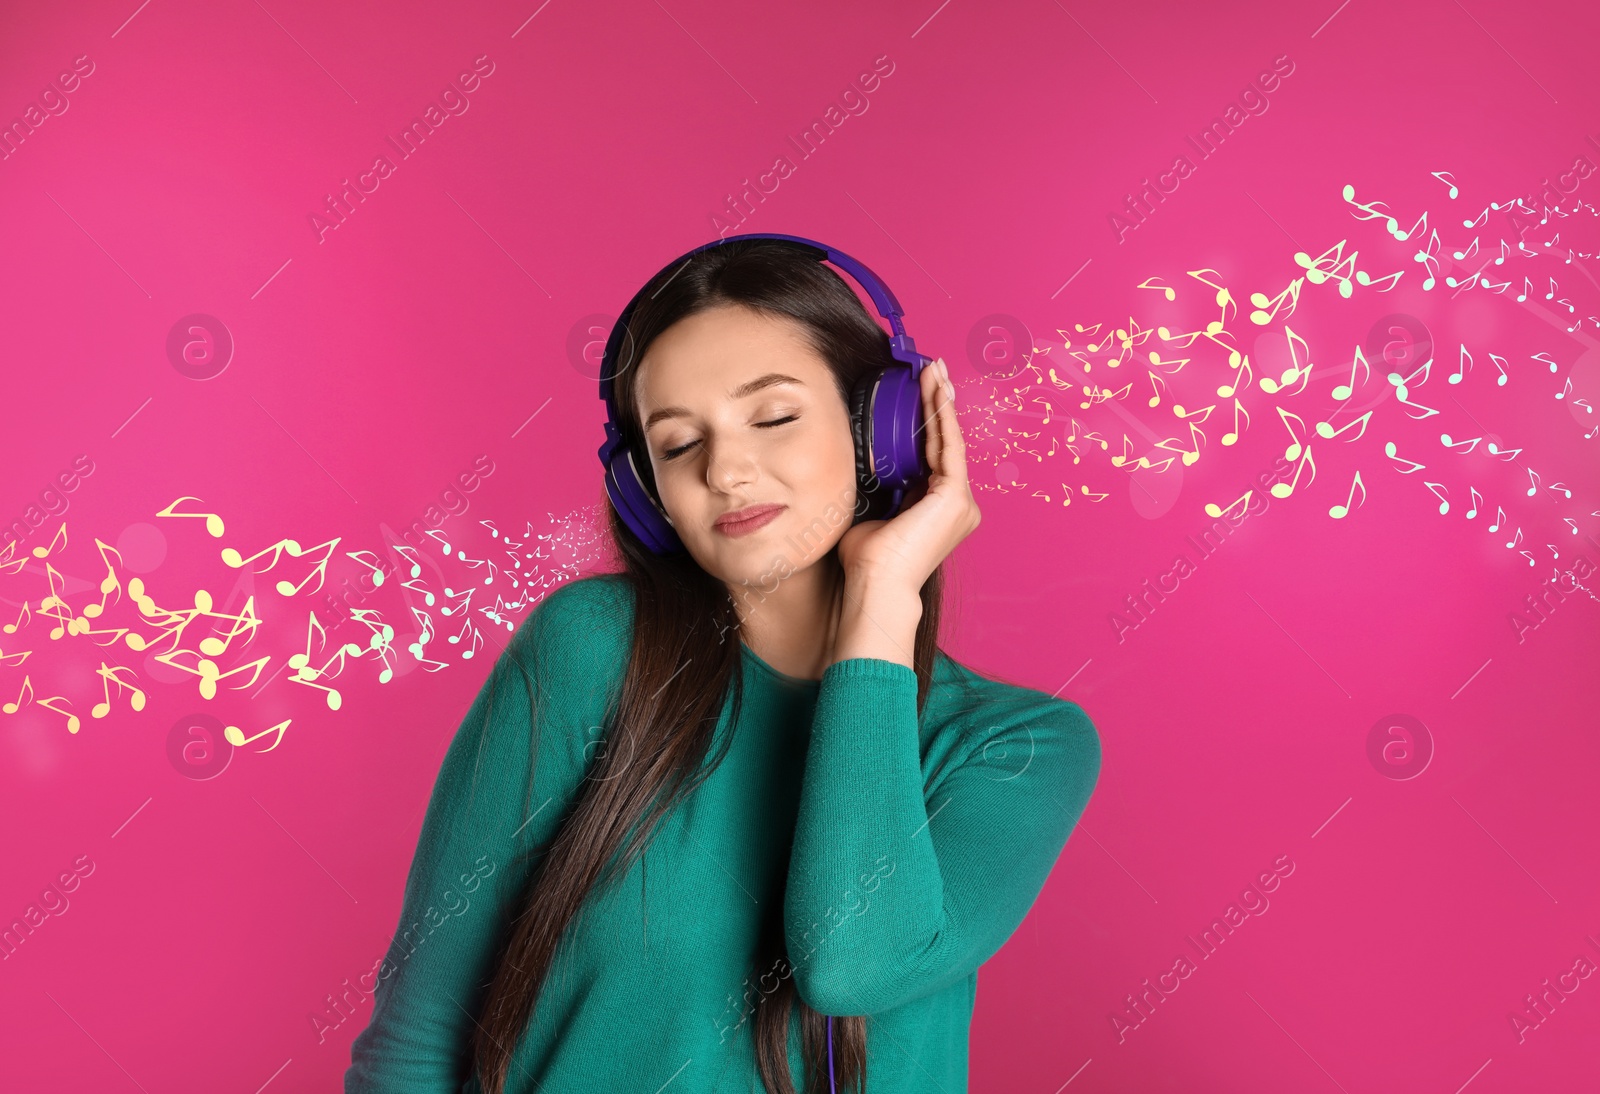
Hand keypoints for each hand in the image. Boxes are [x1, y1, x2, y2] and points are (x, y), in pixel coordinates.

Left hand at [836, 356, 981, 597]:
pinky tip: (935, 392)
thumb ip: (873, 489)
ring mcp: (960, 502)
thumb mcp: (869, 512)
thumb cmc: (868, 560)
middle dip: (938, 403)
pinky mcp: (955, 497)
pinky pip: (948, 447)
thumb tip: (855, 465)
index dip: (928, 421)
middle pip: (945, 443)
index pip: (933, 455)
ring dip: (940, 403)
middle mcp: (957, 505)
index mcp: (938, 509)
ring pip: (948, 441)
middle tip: (932, 370)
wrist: (875, 584)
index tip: (920, 391)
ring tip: (933, 371)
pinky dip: (941, 417)